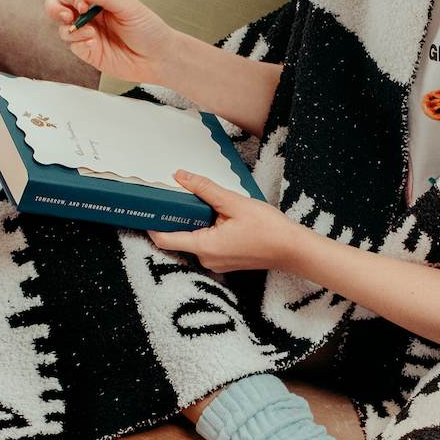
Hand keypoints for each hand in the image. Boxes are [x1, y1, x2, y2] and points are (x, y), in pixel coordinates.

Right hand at [43, 0, 177, 86]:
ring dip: (72, 29)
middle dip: (55, 9)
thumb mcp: (129, 7)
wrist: (160, 57)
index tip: (83, 4)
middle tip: (68, 16)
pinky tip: (93, 43)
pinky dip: (79, 43)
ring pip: (64, 29)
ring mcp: (89, 36)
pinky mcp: (90, 53)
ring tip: (90, 34)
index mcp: (99, 1)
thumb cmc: (149, 29)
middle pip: (58, 8)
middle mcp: (91, 17)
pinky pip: (74, 46)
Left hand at [149, 170, 299, 272]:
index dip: (151, 223)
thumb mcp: (234, 203)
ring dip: (196, 222)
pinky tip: (220, 216)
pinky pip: (207, 244)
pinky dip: (207, 229)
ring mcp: (216, 263)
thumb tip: (180, 176)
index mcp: (204, 247)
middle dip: (177, 216)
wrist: (293, 250)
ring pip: (194, 239)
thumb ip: (205, 189)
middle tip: (179, 194)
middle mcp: (206, 259)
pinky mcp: (225, 261)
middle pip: (178, 237)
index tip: (146, 208)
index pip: (164, 239)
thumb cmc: (269, 229)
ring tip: (207, 203)